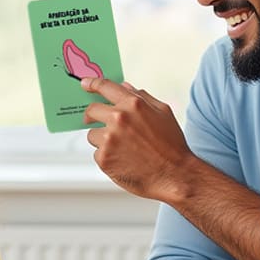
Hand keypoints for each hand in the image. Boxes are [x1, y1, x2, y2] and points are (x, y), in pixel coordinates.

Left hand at [81, 78, 194, 200]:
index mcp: (133, 104)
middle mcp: (118, 118)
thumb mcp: (163, 112)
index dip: (92, 84)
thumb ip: (142, 97)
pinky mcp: (104, 158)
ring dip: (102, 139)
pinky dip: (107, 156)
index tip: (85, 84)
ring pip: (92, 134)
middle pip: (91, 111)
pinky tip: (123, 161)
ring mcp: (109, 139)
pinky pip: (97, 153)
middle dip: (92, 115)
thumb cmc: (172, 145)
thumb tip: (125, 87)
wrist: (174, 175)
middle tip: (94, 121)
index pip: (105, 87)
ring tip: (122, 149)